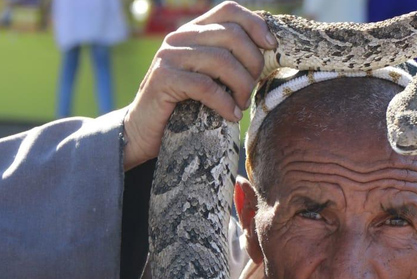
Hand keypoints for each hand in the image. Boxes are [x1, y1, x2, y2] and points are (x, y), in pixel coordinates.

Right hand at [122, 1, 277, 170]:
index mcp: (194, 31)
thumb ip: (230, 61)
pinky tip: (231, 115)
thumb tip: (267, 52)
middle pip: (231, 35)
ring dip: (241, 86)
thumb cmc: (185, 106)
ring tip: (241, 104)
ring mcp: (169, 56)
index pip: (229, 10)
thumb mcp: (211, 77)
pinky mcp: (163, 78)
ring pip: (221, 60)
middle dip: (252, 63)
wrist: (145, 130)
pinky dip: (225, 103)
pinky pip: (205, 86)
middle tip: (251, 89)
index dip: (255, 24)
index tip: (271, 47)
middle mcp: (180, 37)